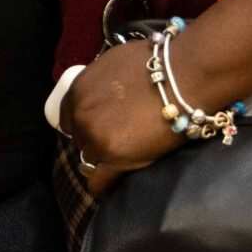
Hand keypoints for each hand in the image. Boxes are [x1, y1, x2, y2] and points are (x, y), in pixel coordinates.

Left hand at [60, 39, 182, 195]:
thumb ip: (100, 82)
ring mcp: (96, 138)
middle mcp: (81, 115)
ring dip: (104, 161)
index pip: (66, 119)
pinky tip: (114, 186)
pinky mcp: (115, 158)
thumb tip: (102, 91)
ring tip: (123, 159)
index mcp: (78, 90)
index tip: (98, 129)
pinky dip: (105, 187)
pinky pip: (99, 184)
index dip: (83, 125)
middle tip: (118, 140)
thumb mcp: (114, 63)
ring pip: (90, 161)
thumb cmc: (157, 64)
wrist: (184, 76)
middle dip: (94, 142)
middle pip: (79, 141)